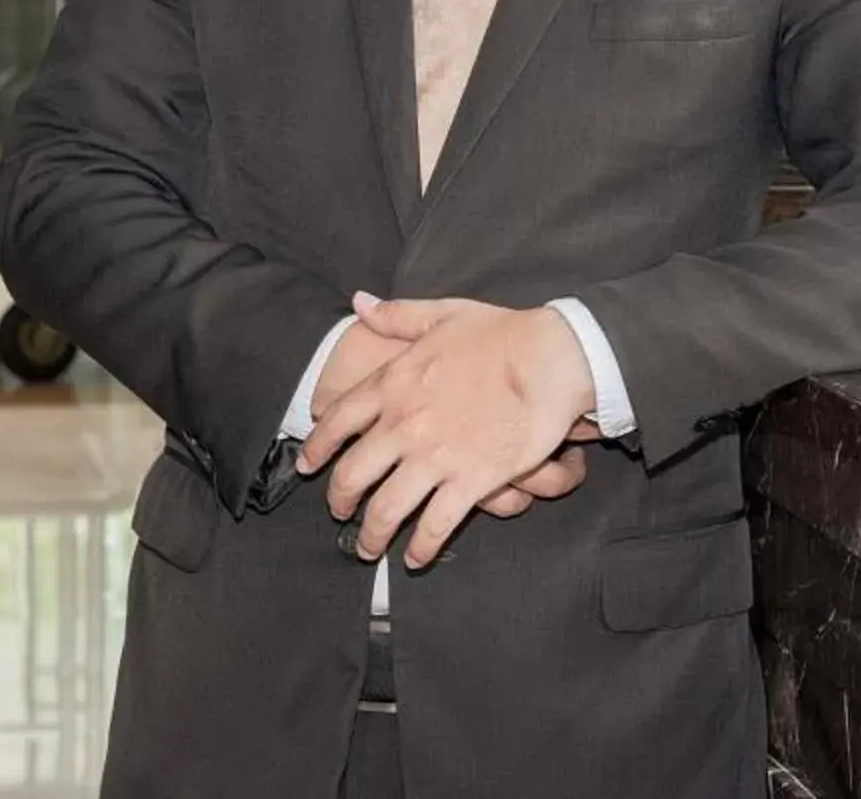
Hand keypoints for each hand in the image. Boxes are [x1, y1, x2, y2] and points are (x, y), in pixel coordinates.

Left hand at [299, 295, 597, 569]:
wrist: (550, 360)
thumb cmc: (501, 334)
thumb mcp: (442, 313)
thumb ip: (395, 315)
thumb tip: (358, 303)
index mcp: (394, 383)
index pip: (338, 422)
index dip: (318, 448)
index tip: (310, 465)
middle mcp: (404, 424)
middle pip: (352, 475)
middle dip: (339, 502)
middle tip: (340, 514)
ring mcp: (435, 457)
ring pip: (386, 510)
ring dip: (372, 536)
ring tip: (369, 548)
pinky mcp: (470, 482)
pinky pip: (435, 526)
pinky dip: (421, 547)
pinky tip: (416, 557)